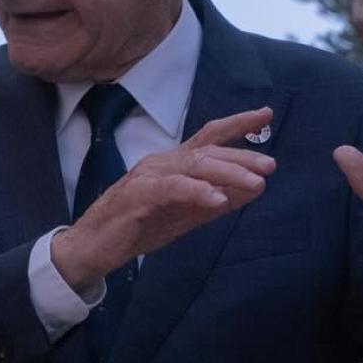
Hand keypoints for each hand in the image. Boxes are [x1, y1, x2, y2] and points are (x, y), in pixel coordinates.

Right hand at [50, 107, 277, 288]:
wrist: (93, 247)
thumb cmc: (137, 227)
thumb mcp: (185, 214)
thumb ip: (217, 201)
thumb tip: (255, 188)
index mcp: (173, 165)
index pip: (208, 138)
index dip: (237, 125)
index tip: (266, 115)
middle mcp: (162, 163)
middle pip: (206, 151)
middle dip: (241, 156)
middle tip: (270, 165)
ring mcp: (149, 176)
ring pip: (194, 166)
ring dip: (228, 172)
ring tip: (255, 182)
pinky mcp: (138, 195)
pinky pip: (173, 188)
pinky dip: (198, 191)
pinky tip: (218, 200)